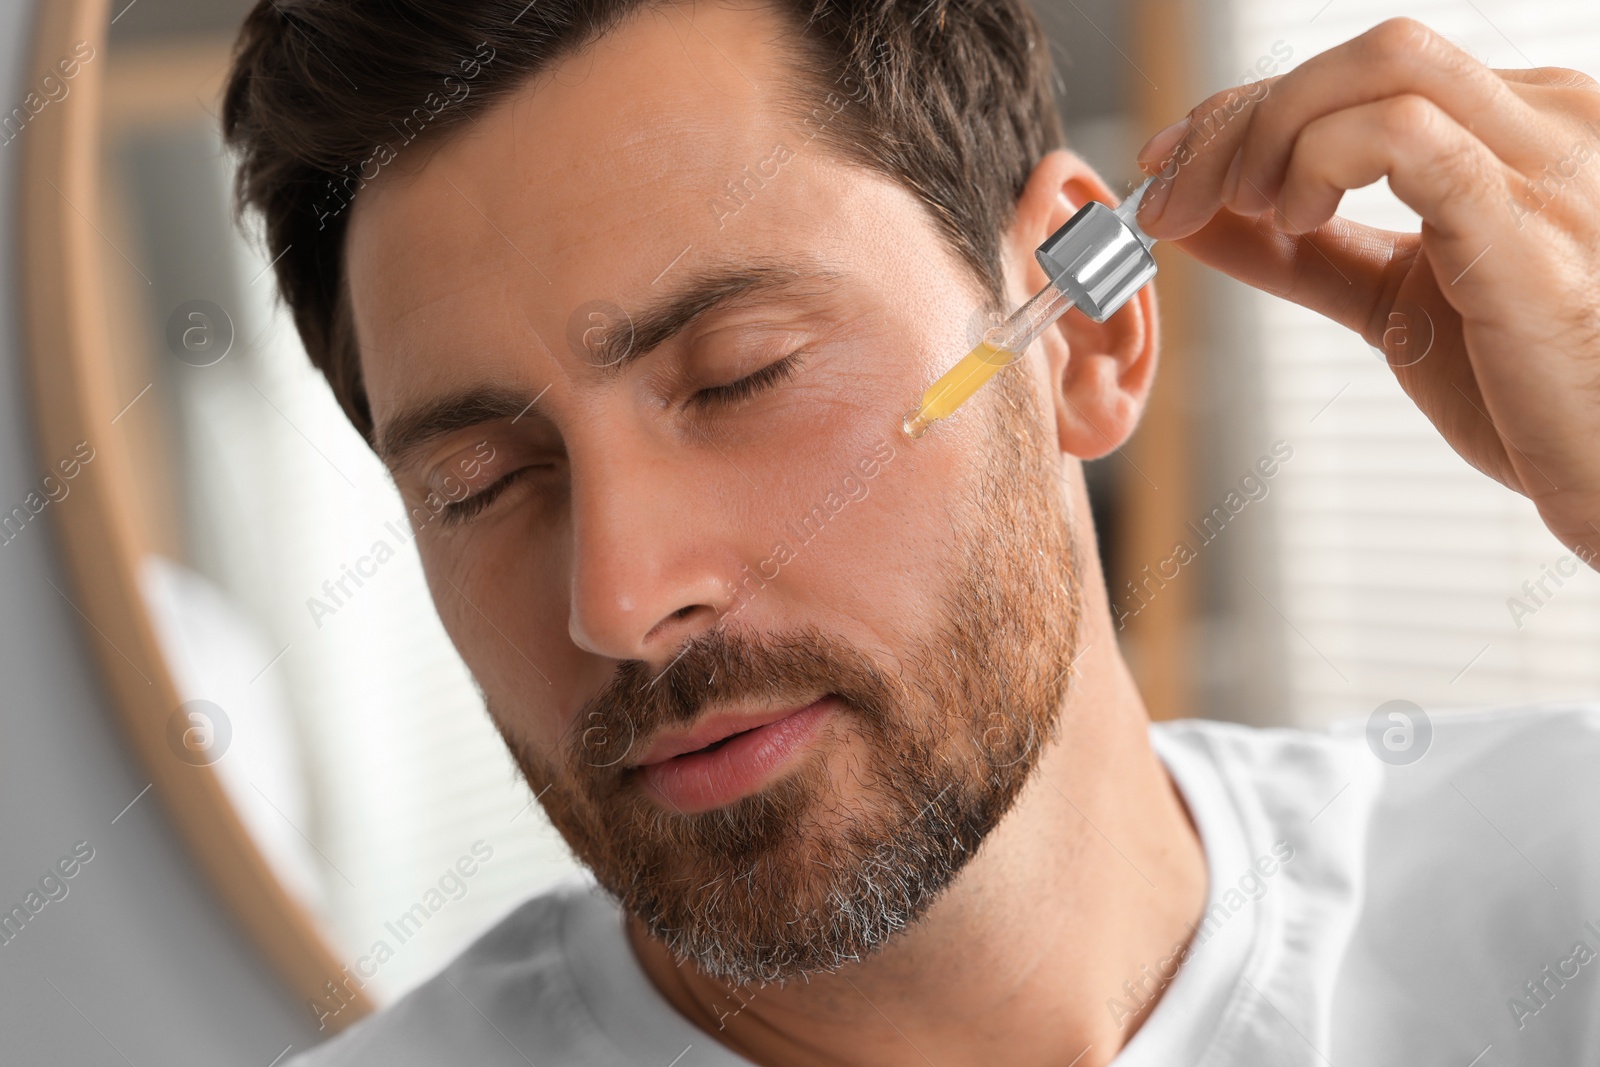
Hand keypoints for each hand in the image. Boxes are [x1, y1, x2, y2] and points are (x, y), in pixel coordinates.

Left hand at [1133, 17, 1599, 563]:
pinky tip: (1294, 217)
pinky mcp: (1528, 225)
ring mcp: (1548, 163)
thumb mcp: (1393, 300)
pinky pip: (1410, 136)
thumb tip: (1199, 216)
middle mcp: (1543, 122)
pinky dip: (1321, 159)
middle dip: (1238, 117)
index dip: (1244, 110)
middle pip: (1362, 56)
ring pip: (1384, 66)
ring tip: (1242, 211)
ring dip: (1271, 131)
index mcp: (1514, 130)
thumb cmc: (1529, 390)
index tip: (1168, 166)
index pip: (1359, 76)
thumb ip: (1303, 252)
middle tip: (1170, 196)